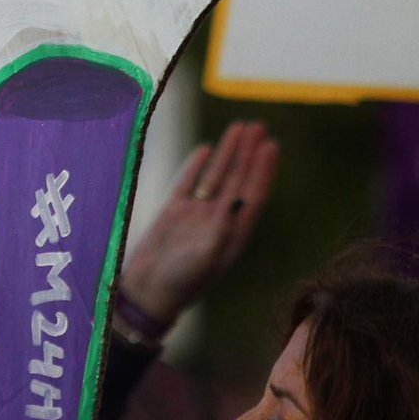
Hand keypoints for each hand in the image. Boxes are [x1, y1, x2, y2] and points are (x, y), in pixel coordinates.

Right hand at [120, 121, 279, 324]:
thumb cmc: (180, 283)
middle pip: (238, 180)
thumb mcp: (205, 258)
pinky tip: (206, 148)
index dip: (263, 170)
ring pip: (215, 176)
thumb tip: (238, 202)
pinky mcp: (172, 212)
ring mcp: (195, 215)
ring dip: (228, 153)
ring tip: (239, 128)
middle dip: (248, 153)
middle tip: (258, 125)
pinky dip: (196, 165)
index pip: (253, 195)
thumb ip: (221, 229)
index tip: (271, 145)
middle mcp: (218, 221)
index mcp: (233, 234)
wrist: (147, 293)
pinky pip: (187, 183)